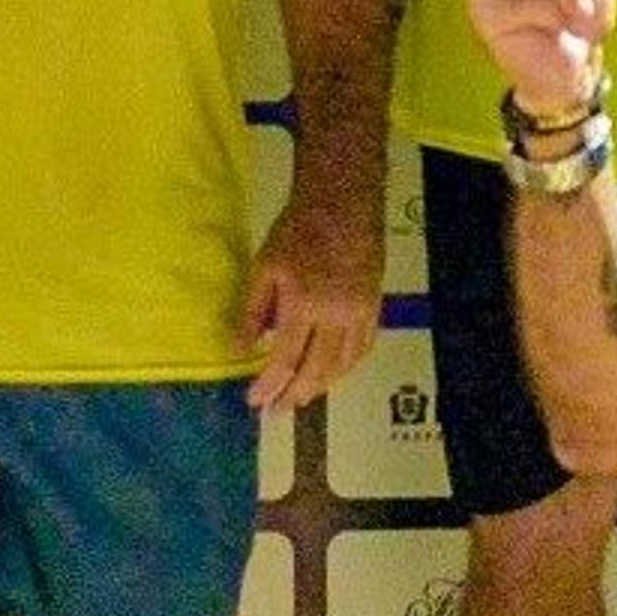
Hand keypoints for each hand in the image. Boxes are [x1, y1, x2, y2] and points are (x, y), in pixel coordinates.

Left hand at [242, 192, 380, 411]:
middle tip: (277, 411)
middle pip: (317, 370)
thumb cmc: (297, 231)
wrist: (344, 204)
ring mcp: (360, 313)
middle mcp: (336, 316)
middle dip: (295, 395)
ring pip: (344, 364)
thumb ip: (253, 311)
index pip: (285, 360)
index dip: (269, 386)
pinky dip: (348, 367)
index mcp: (304, 305)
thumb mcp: (264, 266)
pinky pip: (364, 348)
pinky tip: (334, 373)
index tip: (254, 401)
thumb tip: (241, 349)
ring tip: (302, 397)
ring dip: (322, 386)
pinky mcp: (375, 307)